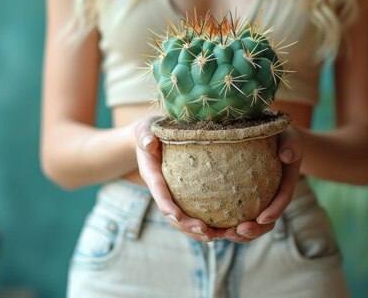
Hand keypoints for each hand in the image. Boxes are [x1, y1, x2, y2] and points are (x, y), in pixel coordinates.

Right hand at [134, 116, 221, 241]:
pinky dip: (205, 224)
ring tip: (218, 237)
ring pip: (182, 220)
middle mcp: (161, 190)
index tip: (178, 217)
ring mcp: (172, 195)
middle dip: (188, 226)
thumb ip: (145, 137)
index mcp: (152, 175)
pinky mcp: (182, 196)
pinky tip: (222, 230)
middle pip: (173, 215)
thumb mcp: (145, 130)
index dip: (168, 207)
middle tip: (208, 233)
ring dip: (198, 232)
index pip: (160, 195)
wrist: (150, 137)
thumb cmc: (149, 131)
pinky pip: (192, 213)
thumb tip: (149, 142)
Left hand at [224, 123, 303, 242]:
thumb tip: (287, 156)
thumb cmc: (280, 135)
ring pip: (251, 225)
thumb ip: (291, 145)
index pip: (282, 199)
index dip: (274, 211)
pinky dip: (226, 226)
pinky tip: (211, 227)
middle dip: (254, 231)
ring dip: (239, 234)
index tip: (263, 218)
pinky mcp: (244, 202)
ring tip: (223, 234)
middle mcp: (273, 197)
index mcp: (285, 183)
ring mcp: (259, 202)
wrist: (271, 138)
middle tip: (239, 230)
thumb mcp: (289, 137)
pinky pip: (237, 218)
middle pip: (267, 221)